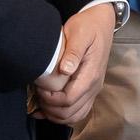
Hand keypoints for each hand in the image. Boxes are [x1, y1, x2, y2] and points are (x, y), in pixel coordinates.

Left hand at [32, 2, 117, 127]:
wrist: (101, 23)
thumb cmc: (88, 26)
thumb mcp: (79, 33)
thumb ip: (73, 51)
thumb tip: (65, 70)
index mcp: (91, 74)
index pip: (69, 99)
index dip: (50, 99)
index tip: (39, 88)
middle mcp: (94, 87)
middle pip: (70, 113)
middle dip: (50, 109)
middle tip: (37, 95)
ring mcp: (93, 90)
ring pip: (74, 116)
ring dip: (56, 115)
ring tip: (41, 103)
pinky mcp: (89, 90)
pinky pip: (78, 111)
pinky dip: (62, 115)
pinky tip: (47, 109)